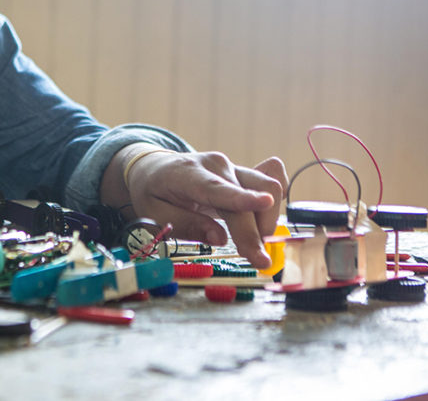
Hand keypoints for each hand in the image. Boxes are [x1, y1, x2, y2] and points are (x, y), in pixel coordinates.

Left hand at [124, 149, 286, 267]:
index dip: (242, 197)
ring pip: (269, 188)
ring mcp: (233, 167)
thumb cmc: (153, 193)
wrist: (155, 169)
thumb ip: (186, 226)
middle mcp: (217, 166)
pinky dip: (274, 201)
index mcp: (188, 175)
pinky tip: (263, 217)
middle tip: (257, 261)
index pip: (217, 188)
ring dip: (267, 220)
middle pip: (251, 196)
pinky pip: (272, 181)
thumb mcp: (154, 214)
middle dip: (257, 232)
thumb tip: (220, 239)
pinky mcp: (244, 173)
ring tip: (250, 242)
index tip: (265, 203)